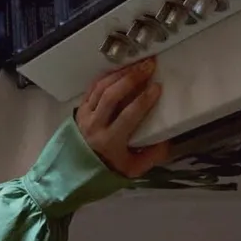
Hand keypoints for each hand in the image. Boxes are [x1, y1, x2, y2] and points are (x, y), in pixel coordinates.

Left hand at [75, 59, 171, 178]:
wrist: (73, 176)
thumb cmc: (106, 171)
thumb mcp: (133, 170)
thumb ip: (152, 156)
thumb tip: (167, 139)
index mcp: (110, 141)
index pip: (129, 115)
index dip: (144, 99)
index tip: (158, 87)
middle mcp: (95, 126)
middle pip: (112, 95)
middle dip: (132, 78)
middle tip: (149, 66)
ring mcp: (85, 117)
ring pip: (101, 88)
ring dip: (120, 74)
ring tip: (137, 65)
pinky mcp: (80, 111)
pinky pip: (91, 89)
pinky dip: (105, 77)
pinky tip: (119, 70)